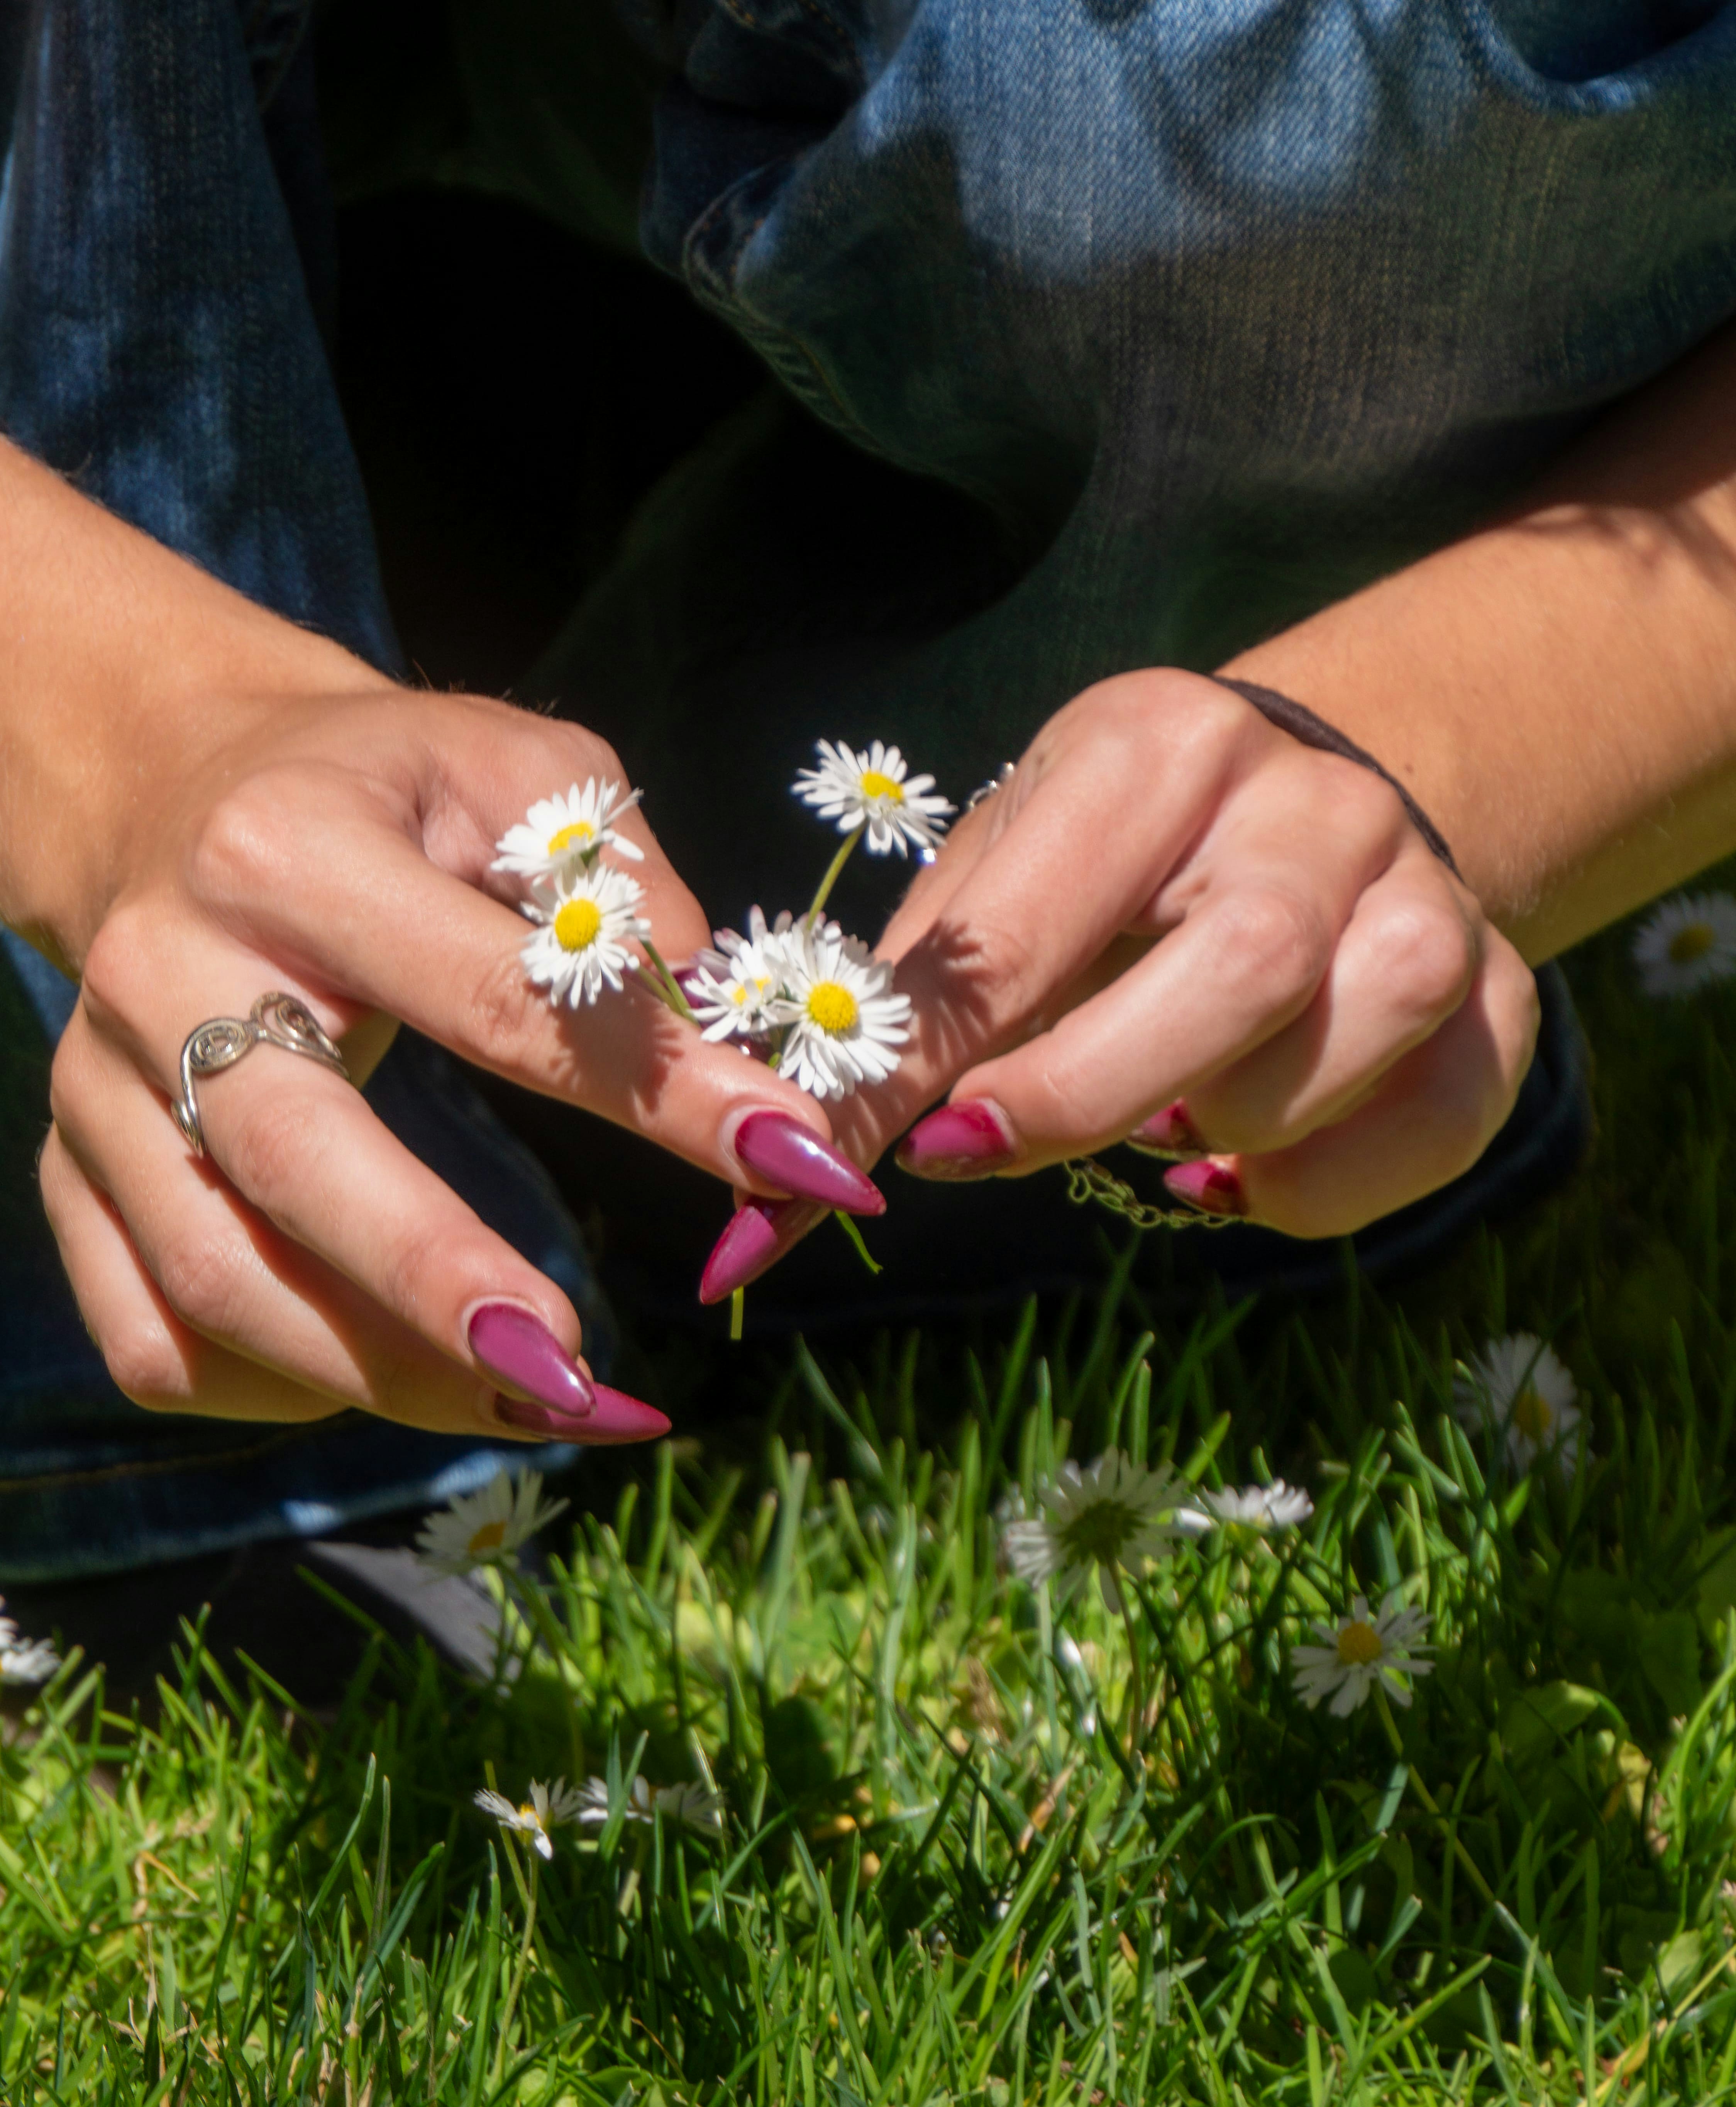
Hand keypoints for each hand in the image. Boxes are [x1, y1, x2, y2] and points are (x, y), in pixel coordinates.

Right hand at [42, 683, 880, 1437]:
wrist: (160, 787)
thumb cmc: (382, 794)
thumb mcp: (511, 768)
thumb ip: (613, 867)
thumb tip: (709, 996)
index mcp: (285, 854)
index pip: (497, 998)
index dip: (659, 1094)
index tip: (798, 1168)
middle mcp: (163, 973)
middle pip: (300, 1167)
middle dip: (444, 1287)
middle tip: (580, 1375)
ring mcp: (93, 1090)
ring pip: (219, 1282)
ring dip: (380, 1376)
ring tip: (530, 1405)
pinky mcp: (62, 1174)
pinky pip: (150, 1338)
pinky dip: (270, 1393)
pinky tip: (380, 1382)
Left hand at [704, 671, 1537, 1288]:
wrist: (1297, 807)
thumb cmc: (1108, 868)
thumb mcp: (1005, 880)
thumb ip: (910, 1007)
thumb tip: (782, 1175)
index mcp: (1160, 748)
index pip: (1035, 929)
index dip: (943, 1062)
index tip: (869, 1156)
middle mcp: (1312, 803)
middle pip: (1238, 974)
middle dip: (1092, 1096)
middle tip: (990, 1153)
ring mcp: (1423, 892)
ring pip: (1339, 1051)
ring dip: (1220, 1130)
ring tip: (1152, 1128)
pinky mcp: (1494, 992)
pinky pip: (1432, 1125)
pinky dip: (1320, 1188)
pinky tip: (1233, 1174)